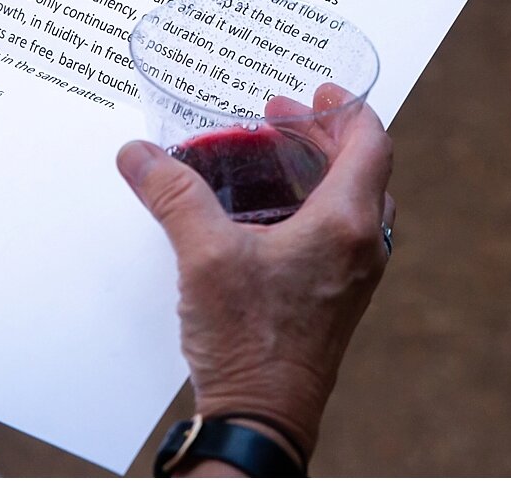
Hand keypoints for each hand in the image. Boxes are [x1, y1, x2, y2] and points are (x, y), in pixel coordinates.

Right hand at [116, 83, 394, 462]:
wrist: (263, 419)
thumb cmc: (249, 343)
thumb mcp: (203, 256)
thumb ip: (173, 195)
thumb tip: (139, 154)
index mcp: (347, 223)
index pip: (371, 142)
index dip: (348, 109)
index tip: (318, 92)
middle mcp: (363, 246)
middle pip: (364, 168)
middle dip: (325, 136)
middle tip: (282, 118)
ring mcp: (355, 275)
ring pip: (354, 202)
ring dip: (321, 171)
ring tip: (274, 157)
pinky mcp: (338, 299)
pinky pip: (340, 234)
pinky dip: (315, 206)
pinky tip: (268, 213)